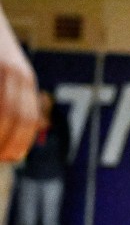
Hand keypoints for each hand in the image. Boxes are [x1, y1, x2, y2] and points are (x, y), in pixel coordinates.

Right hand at [0, 29, 38, 160]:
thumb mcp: (10, 71)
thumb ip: (16, 96)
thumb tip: (31, 126)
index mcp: (25, 79)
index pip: (28, 116)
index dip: (20, 140)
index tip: (11, 156)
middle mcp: (16, 74)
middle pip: (15, 115)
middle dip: (6, 141)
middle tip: (0, 156)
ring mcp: (2, 68)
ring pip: (2, 109)